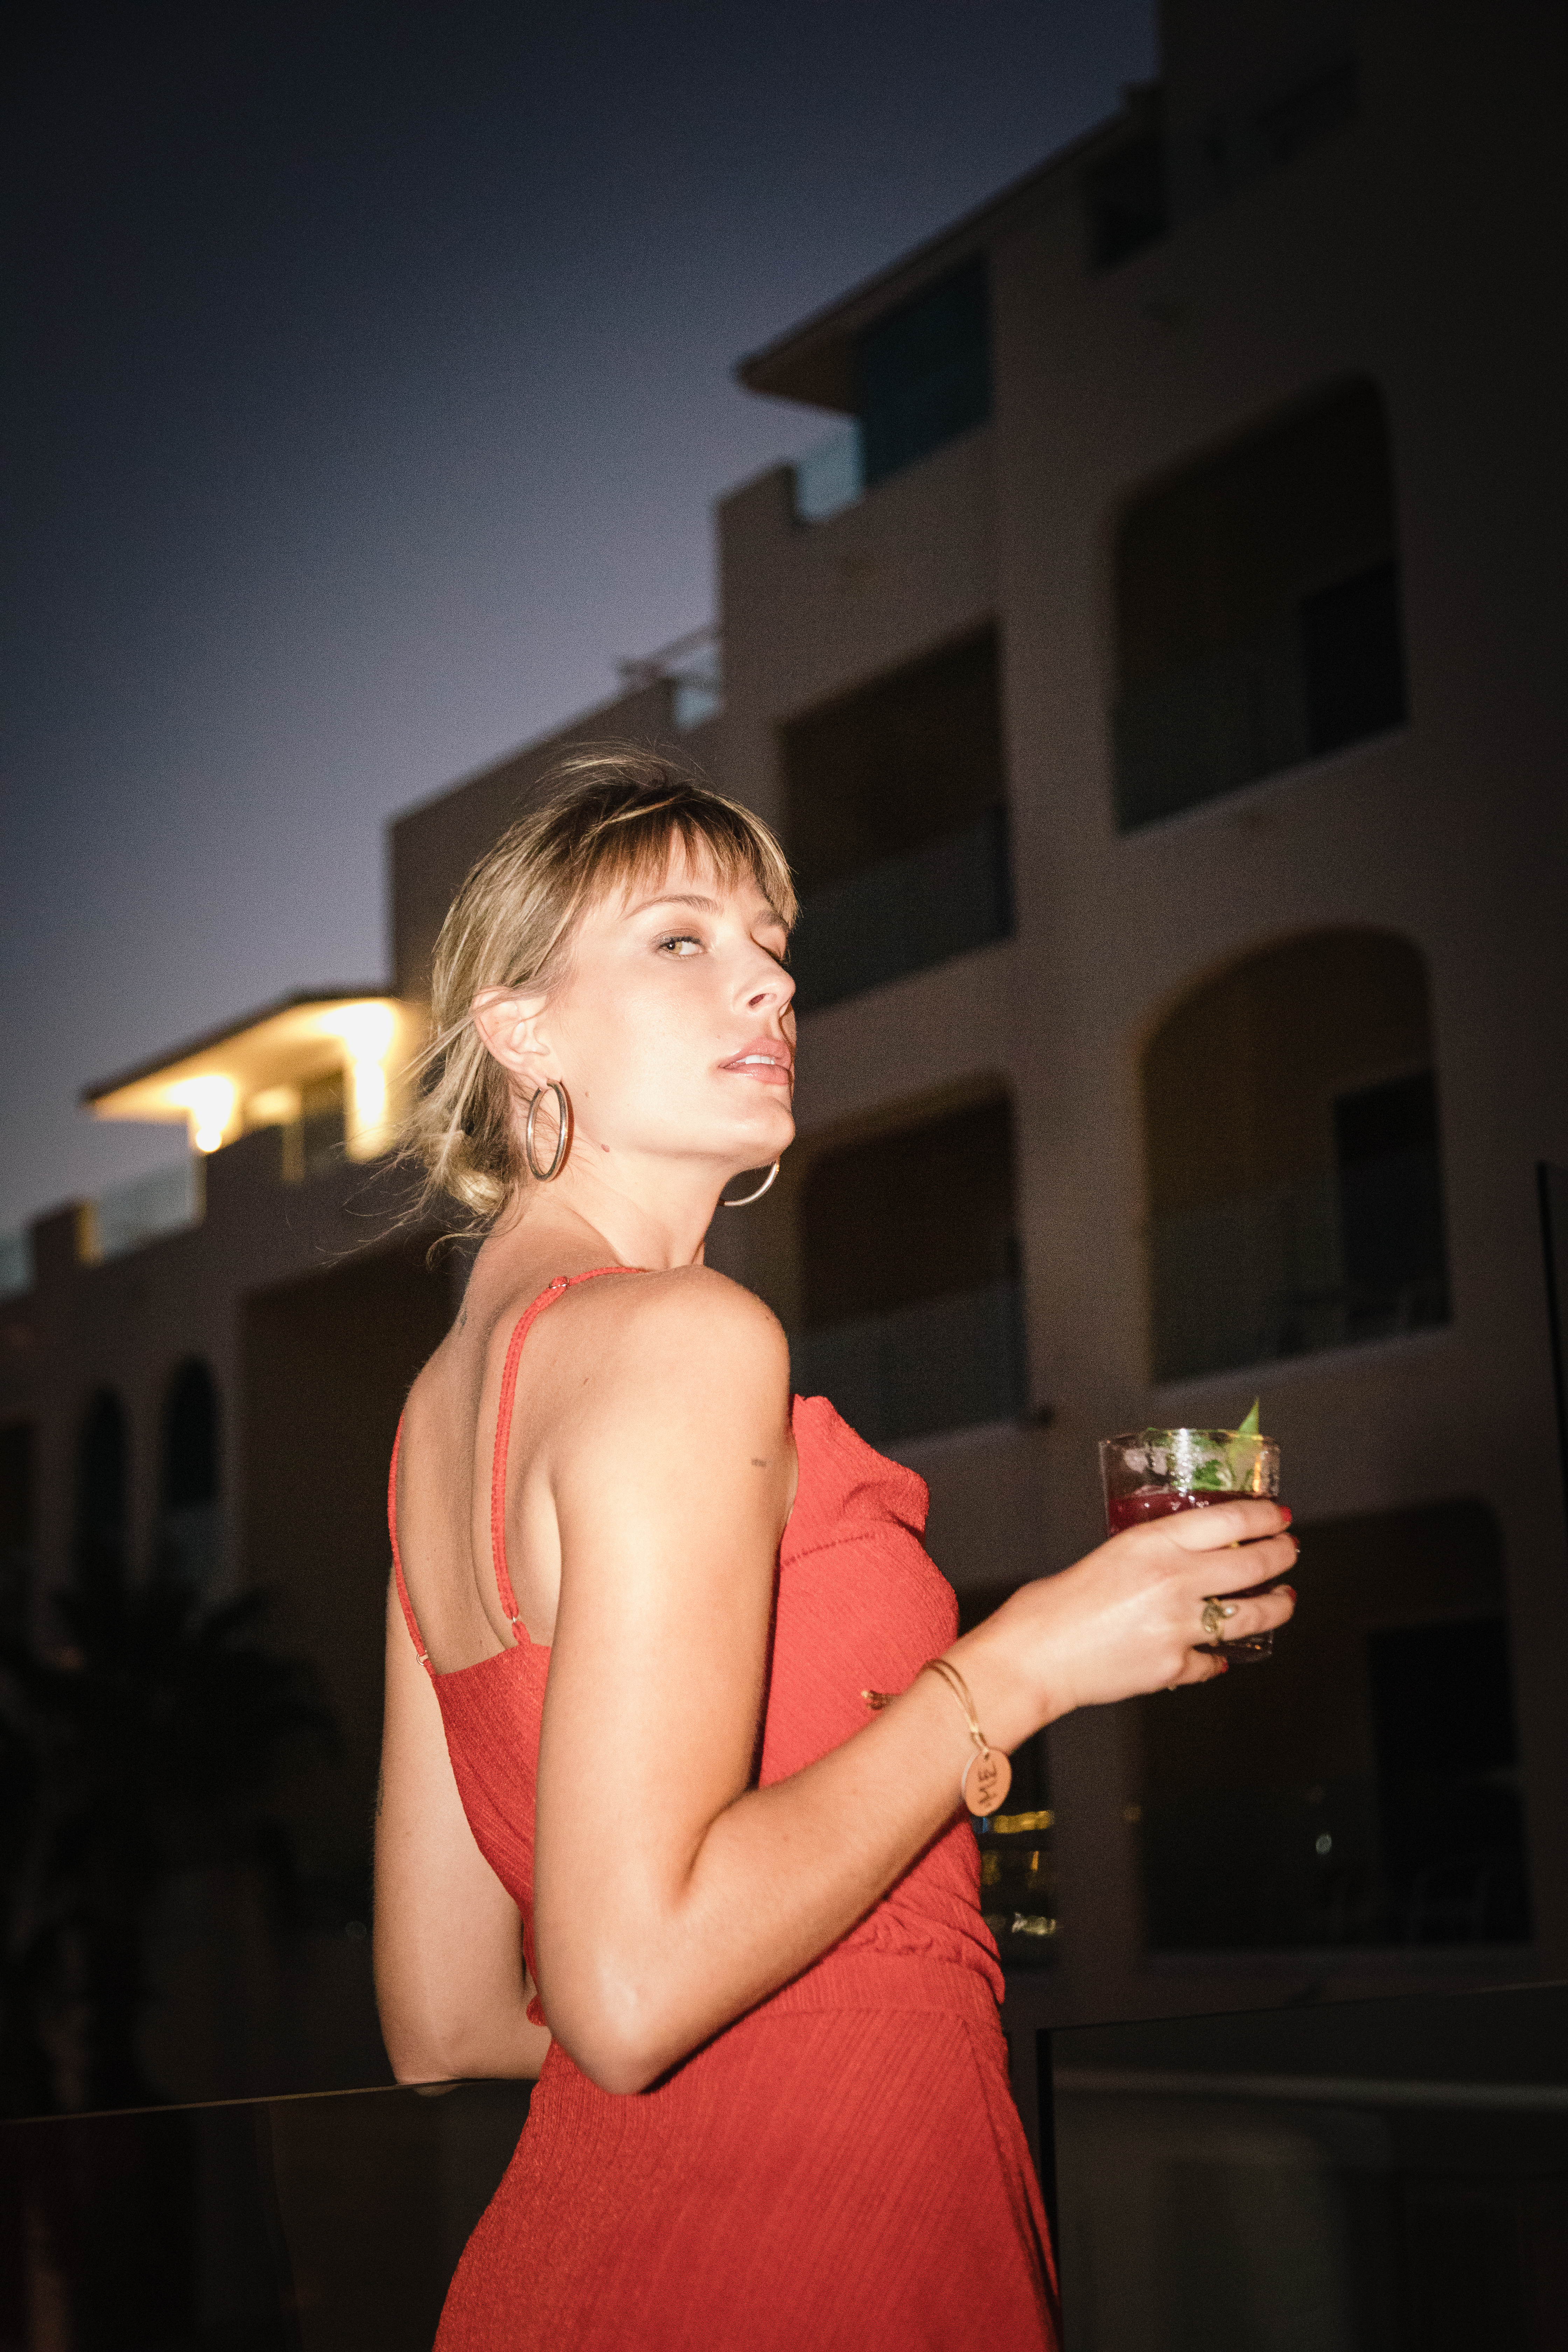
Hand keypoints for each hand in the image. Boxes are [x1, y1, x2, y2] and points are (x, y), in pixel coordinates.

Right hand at [963, 1500, 1297, 1726]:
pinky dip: (1218, 1656)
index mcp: (1153, 1544)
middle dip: (1282, 1555)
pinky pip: (1213, 1660)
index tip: (1278, 1515)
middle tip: (1290, 1551)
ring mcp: (1181, 1627)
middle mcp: (1175, 1582)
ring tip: (1284, 1600)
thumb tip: (1183, 1558)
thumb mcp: (1107, 1555)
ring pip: (1252, 1615)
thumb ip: (1151, 1553)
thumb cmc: (1051, 1606)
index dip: (1265, 1516)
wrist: (1033, 1658)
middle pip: (1254, 1565)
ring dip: (1277, 1606)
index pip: (1232, 1521)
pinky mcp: (1175, 1665)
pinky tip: (1221, 1653)